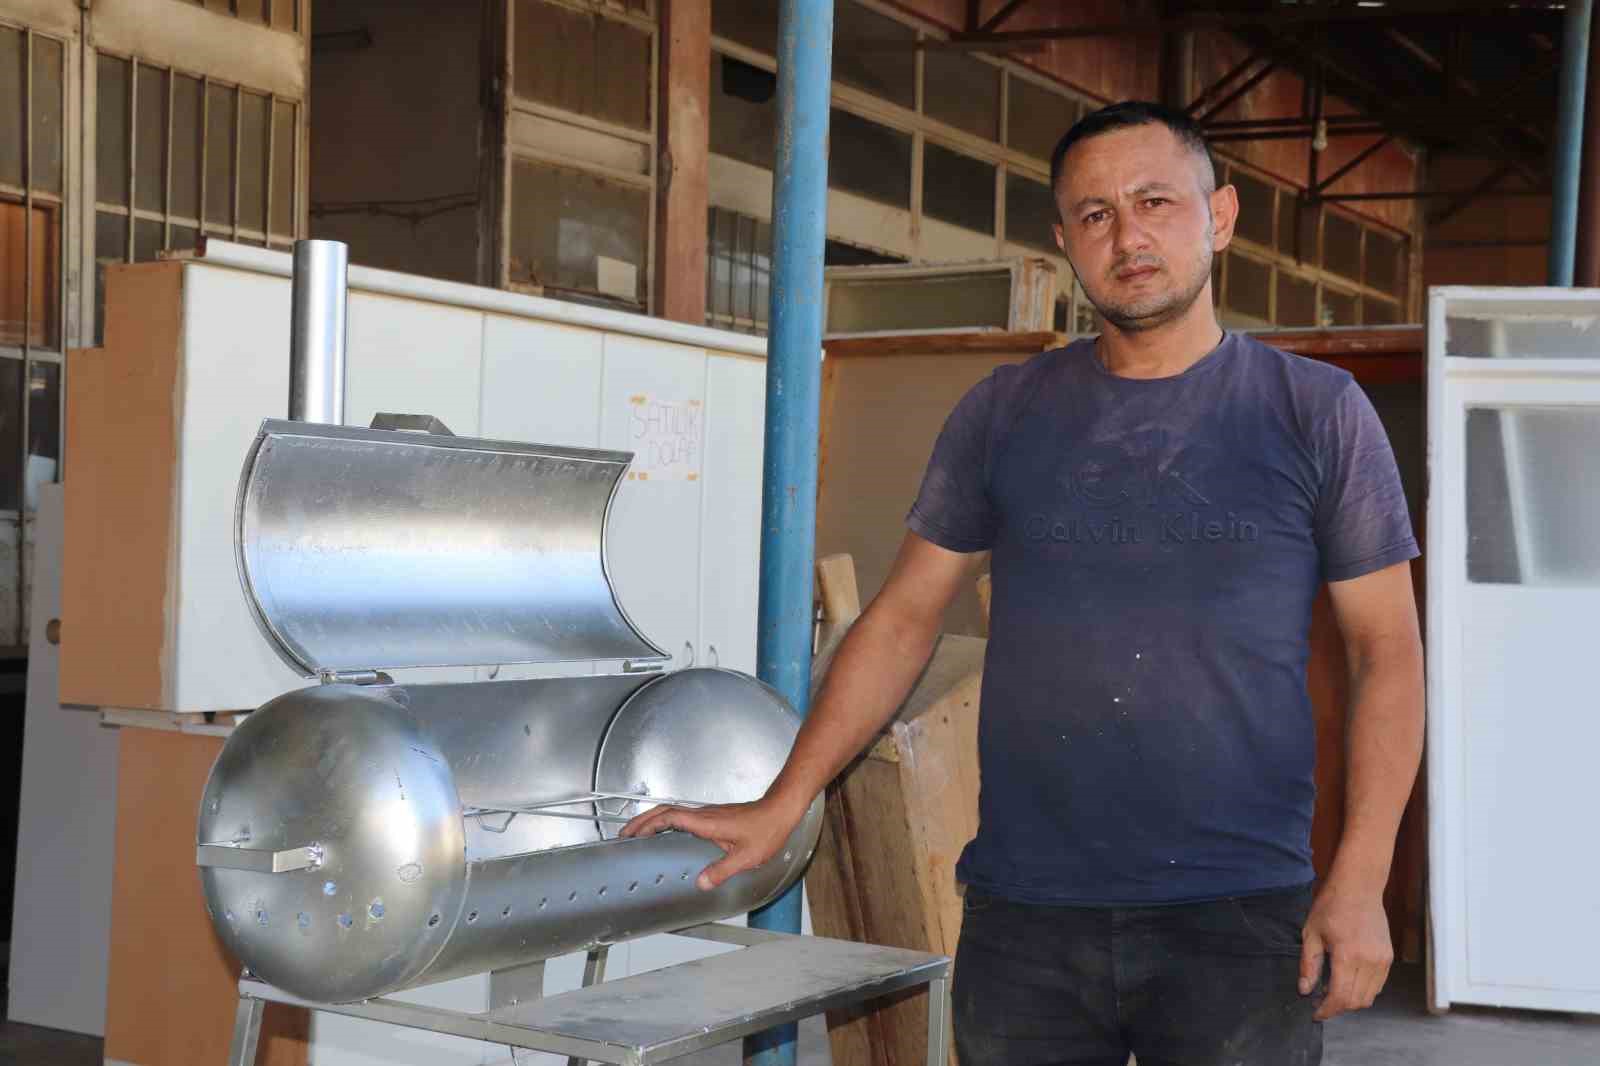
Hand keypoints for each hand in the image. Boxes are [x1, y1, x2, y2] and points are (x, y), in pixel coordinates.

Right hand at [617, 797, 803, 890]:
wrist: (781, 809)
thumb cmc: (767, 828)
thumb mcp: (746, 856)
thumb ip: (722, 871)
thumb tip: (701, 883)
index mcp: (707, 822)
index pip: (670, 818)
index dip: (649, 824)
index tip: (633, 833)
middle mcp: (705, 815)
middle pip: (665, 811)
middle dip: (643, 820)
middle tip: (626, 832)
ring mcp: (709, 814)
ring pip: (674, 812)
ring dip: (654, 819)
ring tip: (640, 832)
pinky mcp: (714, 817)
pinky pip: (683, 817)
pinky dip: (668, 822)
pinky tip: (668, 833)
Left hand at [1299, 881, 1393, 1020]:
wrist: (1359, 887)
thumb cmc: (1331, 906)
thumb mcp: (1311, 933)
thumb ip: (1308, 965)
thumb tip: (1304, 990)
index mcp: (1347, 955)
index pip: (1340, 997)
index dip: (1326, 1010)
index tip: (1315, 1014)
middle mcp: (1369, 961)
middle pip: (1356, 1001)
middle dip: (1337, 1008)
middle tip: (1320, 1003)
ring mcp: (1382, 960)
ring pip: (1369, 997)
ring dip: (1351, 1001)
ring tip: (1332, 992)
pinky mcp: (1388, 958)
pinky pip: (1378, 986)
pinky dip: (1363, 991)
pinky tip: (1347, 982)